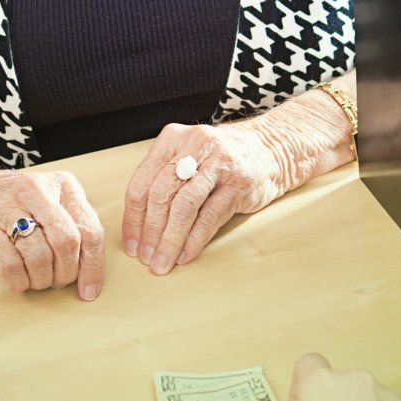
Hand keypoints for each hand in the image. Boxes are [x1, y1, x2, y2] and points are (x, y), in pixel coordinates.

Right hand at [0, 162, 105, 298]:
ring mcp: (8, 209)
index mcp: (62, 184)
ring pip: (40, 257)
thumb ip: (75, 225)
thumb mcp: (52, 201)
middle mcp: (36, 192)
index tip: (90, 291)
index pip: (89, 229)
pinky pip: (11, 266)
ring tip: (38, 280)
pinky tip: (20, 280)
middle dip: (66, 273)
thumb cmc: (19, 204)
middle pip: (66, 243)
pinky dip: (20, 281)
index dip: (93, 266)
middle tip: (57, 281)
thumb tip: (91, 270)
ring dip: (42, 280)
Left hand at [122, 118, 286, 274]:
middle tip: (146, 258)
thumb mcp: (186, 158)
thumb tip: (137, 228)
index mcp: (172, 138)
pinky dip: (195, 240)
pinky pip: (210, 216)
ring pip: (184, 207)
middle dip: (150, 232)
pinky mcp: (239, 183)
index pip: (141, 183)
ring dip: (170, 240)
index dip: (132, 219)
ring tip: (163, 262)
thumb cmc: (219, 161)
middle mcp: (194, 146)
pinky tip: (186, 255)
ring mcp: (219, 164)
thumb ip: (162, 180)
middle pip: (161, 195)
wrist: (269, 151)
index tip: (131, 245)